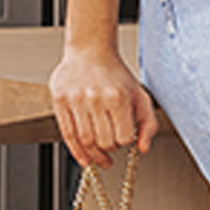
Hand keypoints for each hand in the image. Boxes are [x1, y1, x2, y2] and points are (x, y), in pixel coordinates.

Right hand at [50, 48, 158, 167]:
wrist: (90, 50)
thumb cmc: (117, 75)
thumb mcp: (140, 95)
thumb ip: (148, 123)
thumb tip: (143, 149)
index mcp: (118, 97)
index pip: (123, 137)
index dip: (125, 142)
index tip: (123, 138)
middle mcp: (96, 99)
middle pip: (103, 142)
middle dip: (109, 149)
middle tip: (110, 148)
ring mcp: (76, 100)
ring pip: (85, 141)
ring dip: (94, 154)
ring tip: (99, 155)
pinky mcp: (60, 100)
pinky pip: (67, 134)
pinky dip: (76, 151)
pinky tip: (84, 158)